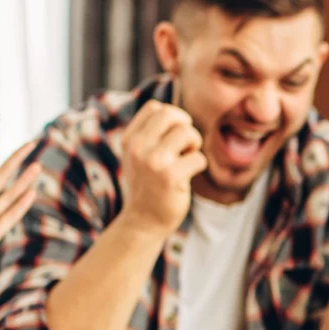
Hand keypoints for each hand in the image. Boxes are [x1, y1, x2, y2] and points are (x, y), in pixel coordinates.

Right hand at [118, 101, 205, 237]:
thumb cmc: (148, 185)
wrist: (143, 222)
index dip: (172, 118)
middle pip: (171, 114)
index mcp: (130, 139)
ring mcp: (153, 161)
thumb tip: (178, 114)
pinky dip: (199, 166)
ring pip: (187, 132)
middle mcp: (138, 147)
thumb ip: (151, 134)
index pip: (155, 107)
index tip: (172, 136)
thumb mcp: (139, 155)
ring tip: (186, 160)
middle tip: (185, 145)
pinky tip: (187, 176)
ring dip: (194, 145)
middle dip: (186, 127)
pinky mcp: (170, 177)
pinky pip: (199, 158)